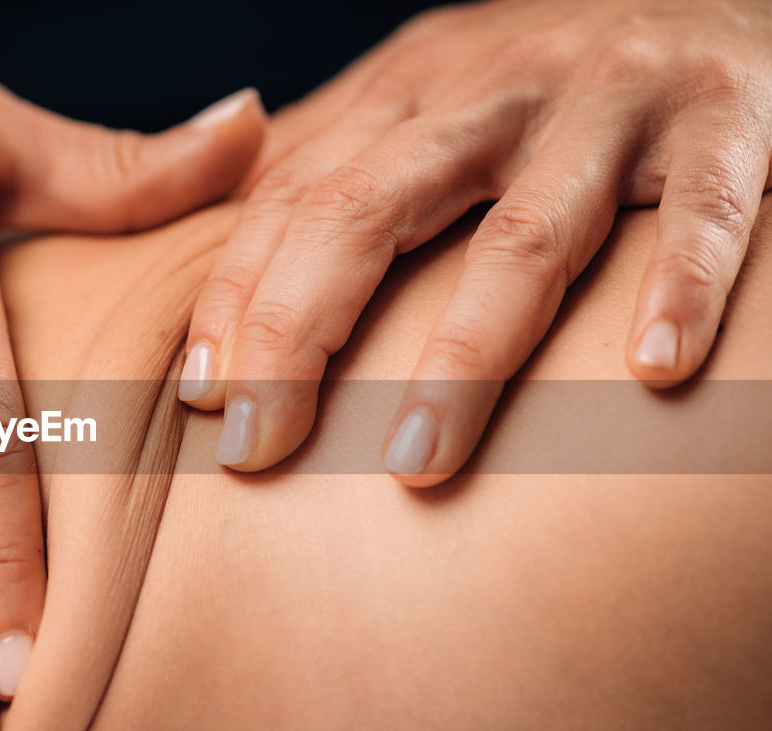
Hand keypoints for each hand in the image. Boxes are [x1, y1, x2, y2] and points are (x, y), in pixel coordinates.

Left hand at [179, 0, 771, 482]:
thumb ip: (331, 156)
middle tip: (254, 446)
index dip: (232, 295)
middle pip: (365, 213)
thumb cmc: (546, 79)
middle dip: (295, 335)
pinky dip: (681, 283)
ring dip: (463, 357)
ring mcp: (606, 100)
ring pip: (520, 238)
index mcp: (408, 91)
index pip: (291, 198)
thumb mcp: (426, 93)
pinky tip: (652, 372)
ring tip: (413, 462)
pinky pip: (699, 206)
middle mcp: (491, 90)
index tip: (199, 398)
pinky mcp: (725, 113)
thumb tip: (217, 230)